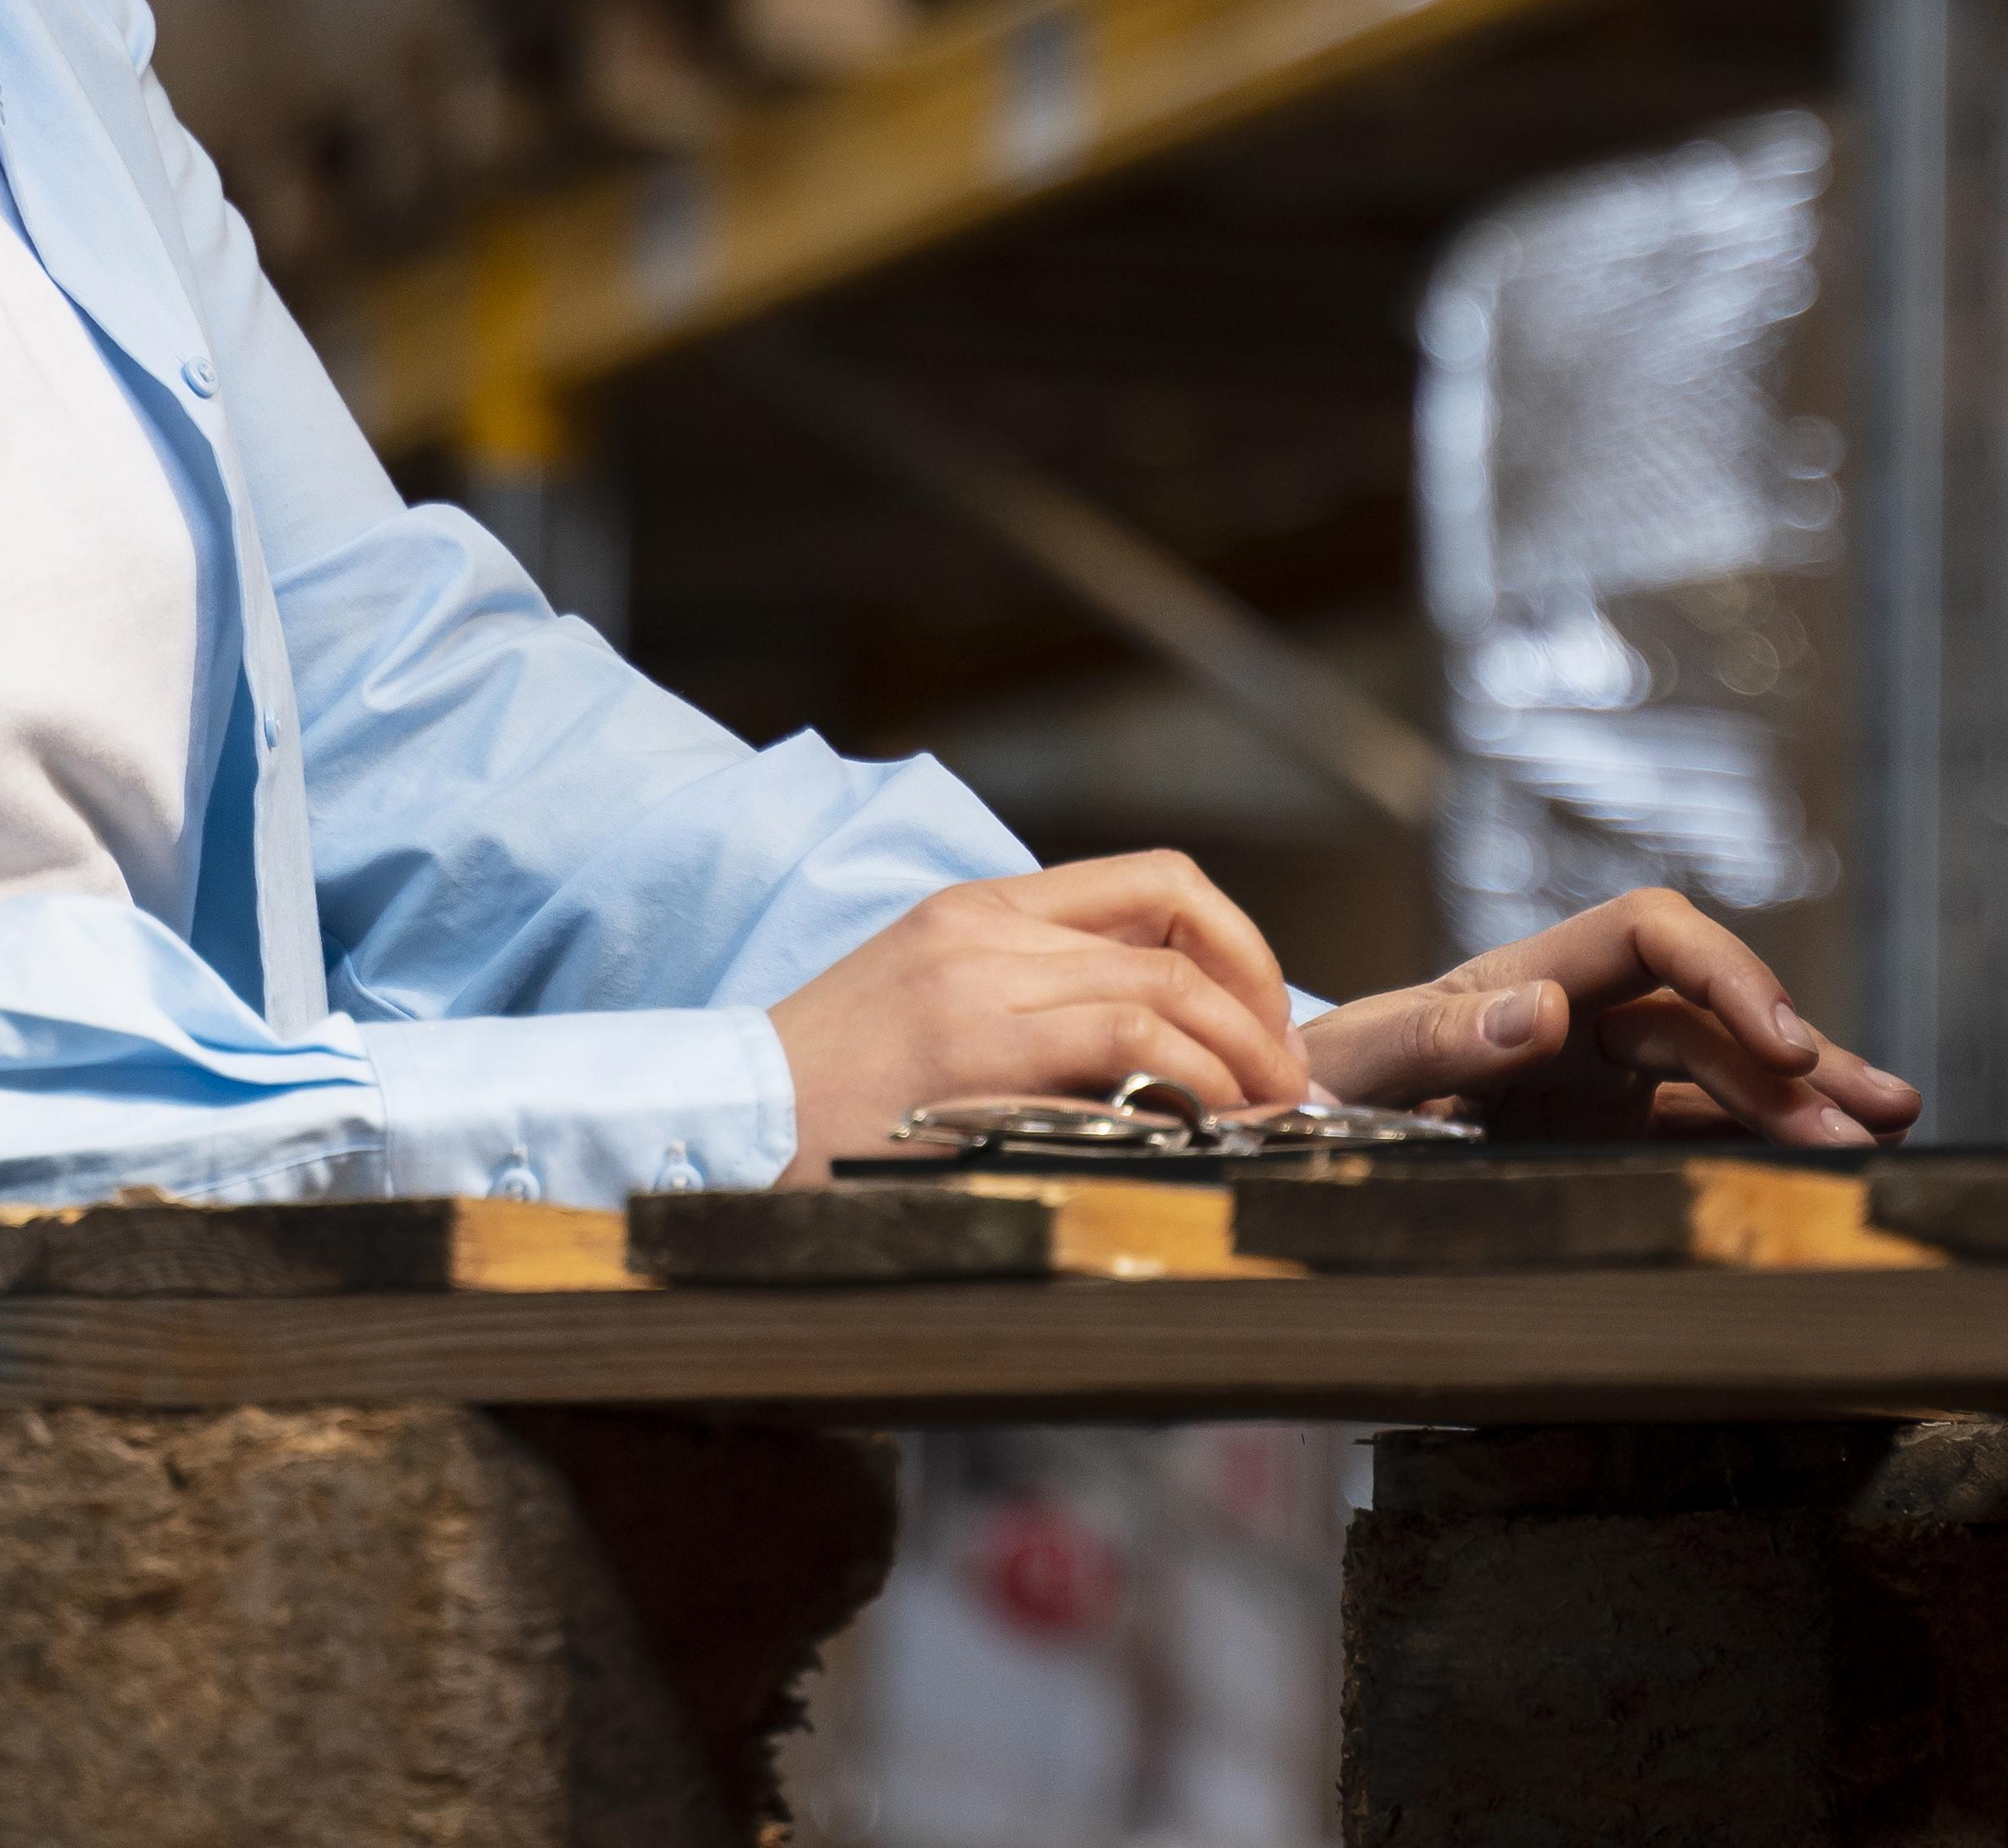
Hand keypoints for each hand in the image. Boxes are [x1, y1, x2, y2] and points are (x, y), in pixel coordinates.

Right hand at [767, 853, 1317, 1177]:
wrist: (719, 1122)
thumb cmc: (827, 1090)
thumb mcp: (930, 1005)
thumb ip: (1030, 999)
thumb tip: (1159, 1041)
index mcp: (978, 908)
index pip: (1152, 880)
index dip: (1238, 942)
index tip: (1264, 1017)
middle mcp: (984, 930)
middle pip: (1178, 929)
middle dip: (1262, 1007)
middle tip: (1288, 1079)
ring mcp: (976, 985)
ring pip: (1164, 985)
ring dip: (1243, 1052)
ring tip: (1267, 1113)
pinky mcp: (971, 1052)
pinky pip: (1123, 1044)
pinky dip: (1192, 1081)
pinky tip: (1207, 1126)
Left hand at [1299, 887, 1918, 1147]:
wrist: (1278, 1149)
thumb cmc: (1307, 1092)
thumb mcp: (1355, 1068)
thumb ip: (1438, 1041)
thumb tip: (1544, 1013)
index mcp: (1522, 980)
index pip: (1650, 936)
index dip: (1725, 974)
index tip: (1780, 1041)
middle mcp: (1576, 1022)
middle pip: (1709, 1017)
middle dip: (1796, 1058)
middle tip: (1875, 1114)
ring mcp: (1594, 1088)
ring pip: (1722, 1079)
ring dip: (1803, 1103)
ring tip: (1887, 1134)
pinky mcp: (1599, 1147)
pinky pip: (1697, 1142)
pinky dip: (1762, 1151)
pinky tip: (1827, 1171)